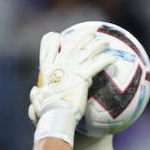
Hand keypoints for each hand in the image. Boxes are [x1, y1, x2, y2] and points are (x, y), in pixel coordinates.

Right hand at [31, 29, 110, 143]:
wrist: (55, 115)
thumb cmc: (46, 111)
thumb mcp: (36, 100)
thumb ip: (35, 94)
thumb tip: (35, 91)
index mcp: (48, 66)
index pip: (48, 43)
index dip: (55, 38)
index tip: (62, 39)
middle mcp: (59, 62)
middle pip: (71, 41)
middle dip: (82, 35)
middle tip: (90, 34)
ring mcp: (72, 68)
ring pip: (87, 49)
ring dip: (98, 44)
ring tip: (106, 42)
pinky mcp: (83, 76)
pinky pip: (97, 63)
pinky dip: (106, 59)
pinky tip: (113, 58)